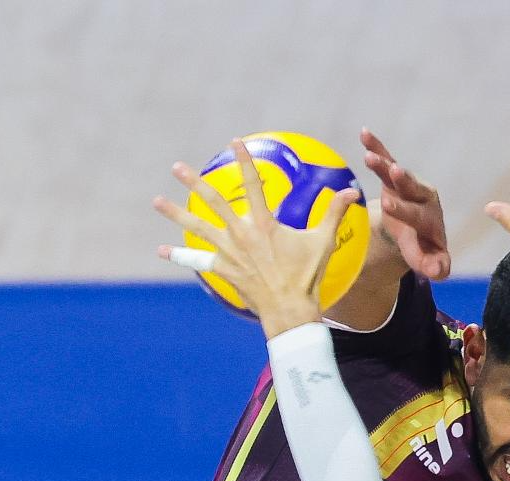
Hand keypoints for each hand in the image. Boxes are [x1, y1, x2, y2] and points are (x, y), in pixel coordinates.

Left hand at [153, 139, 359, 338]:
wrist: (289, 309)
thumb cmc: (307, 276)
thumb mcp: (323, 241)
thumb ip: (335, 212)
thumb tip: (352, 191)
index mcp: (264, 223)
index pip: (252, 184)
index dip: (244, 161)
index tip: (234, 142)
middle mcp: (241, 234)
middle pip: (212, 201)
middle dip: (194, 182)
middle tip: (176, 167)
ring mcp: (229, 253)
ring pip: (197, 227)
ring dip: (176, 213)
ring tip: (157, 201)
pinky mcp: (223, 270)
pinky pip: (198, 260)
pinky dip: (180, 255)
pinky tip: (162, 251)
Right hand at [361, 128, 449, 279]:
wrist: (418, 231)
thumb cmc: (422, 248)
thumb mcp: (429, 260)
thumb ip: (434, 266)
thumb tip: (437, 271)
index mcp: (430, 219)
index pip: (417, 215)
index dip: (404, 210)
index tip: (388, 205)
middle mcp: (422, 198)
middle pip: (411, 189)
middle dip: (401, 181)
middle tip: (392, 171)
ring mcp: (409, 186)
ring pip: (397, 173)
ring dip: (384, 163)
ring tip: (370, 155)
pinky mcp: (396, 177)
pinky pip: (386, 159)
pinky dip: (376, 147)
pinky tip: (364, 133)